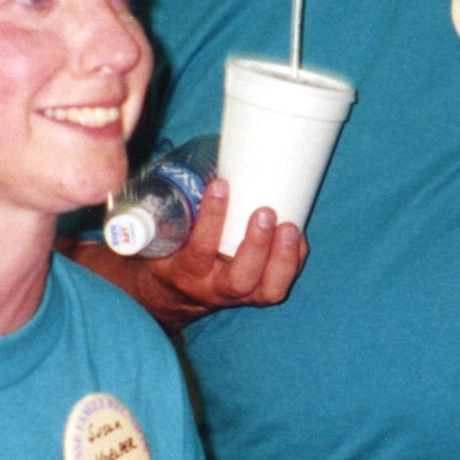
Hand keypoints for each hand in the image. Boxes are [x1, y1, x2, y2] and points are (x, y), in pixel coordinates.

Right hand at [125, 180, 306, 330]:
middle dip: (257, 245)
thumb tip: (206, 163)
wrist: (173, 294)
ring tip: (290, 226)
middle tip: (264, 212)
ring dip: (284, 257)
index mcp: (186, 272)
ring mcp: (241, 296)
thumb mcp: (162, 236)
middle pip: (240, 279)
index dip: (212, 219)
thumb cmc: (171, 253)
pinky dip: (294, 259)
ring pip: (269, 290)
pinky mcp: (259, 295)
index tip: (220, 185)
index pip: (200, 250)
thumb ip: (176, 209)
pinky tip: (297, 234)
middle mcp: (214, 289)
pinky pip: (281, 284)